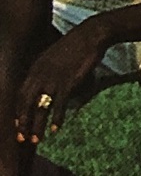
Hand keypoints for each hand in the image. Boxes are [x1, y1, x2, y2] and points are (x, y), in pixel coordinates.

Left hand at [15, 26, 107, 143]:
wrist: (89, 35)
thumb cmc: (76, 45)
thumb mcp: (55, 56)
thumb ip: (48, 72)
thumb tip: (50, 85)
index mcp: (35, 68)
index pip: (20, 94)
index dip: (17, 111)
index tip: (16, 125)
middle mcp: (39, 75)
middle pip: (25, 104)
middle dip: (22, 123)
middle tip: (20, 139)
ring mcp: (53, 79)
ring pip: (40, 108)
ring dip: (37, 125)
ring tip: (36, 140)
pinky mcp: (68, 83)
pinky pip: (59, 105)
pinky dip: (56, 118)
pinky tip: (56, 129)